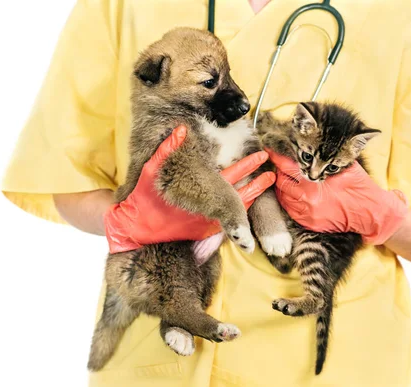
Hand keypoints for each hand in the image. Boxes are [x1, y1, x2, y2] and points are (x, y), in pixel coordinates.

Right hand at [105, 125, 275, 252]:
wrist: (137, 233)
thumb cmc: (143, 201)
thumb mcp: (150, 172)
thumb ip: (166, 150)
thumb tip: (181, 129)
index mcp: (199, 192)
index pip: (231, 176)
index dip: (248, 166)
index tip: (262, 156)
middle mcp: (209, 209)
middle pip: (241, 193)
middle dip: (258, 182)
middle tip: (273, 172)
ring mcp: (208, 222)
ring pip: (238, 209)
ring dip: (253, 196)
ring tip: (267, 185)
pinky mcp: (204, 233)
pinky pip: (229, 222)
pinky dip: (241, 213)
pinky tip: (249, 204)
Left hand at [267, 149, 407, 244]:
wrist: (369, 213)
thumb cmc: (359, 187)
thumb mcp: (345, 167)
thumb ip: (329, 157)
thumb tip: (317, 144)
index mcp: (314, 182)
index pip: (287, 166)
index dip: (276, 157)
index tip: (269, 151)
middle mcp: (306, 199)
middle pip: (281, 182)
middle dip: (279, 172)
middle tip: (281, 166)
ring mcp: (306, 213)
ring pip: (283, 197)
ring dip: (283, 187)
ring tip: (287, 179)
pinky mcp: (309, 223)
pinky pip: (290, 210)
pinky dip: (289, 201)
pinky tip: (294, 194)